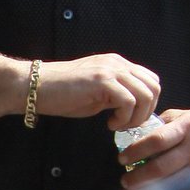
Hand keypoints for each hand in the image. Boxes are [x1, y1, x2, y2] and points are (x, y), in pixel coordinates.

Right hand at [34, 53, 159, 128]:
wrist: (35, 86)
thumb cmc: (61, 94)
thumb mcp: (96, 93)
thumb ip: (115, 95)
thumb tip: (132, 110)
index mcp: (117, 64)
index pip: (150, 80)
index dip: (147, 103)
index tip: (131, 118)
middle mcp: (118, 63)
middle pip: (154, 86)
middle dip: (146, 111)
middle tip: (127, 125)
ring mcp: (111, 70)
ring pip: (145, 94)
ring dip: (136, 117)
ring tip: (118, 125)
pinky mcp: (102, 81)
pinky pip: (129, 101)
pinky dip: (124, 118)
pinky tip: (110, 124)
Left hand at [118, 106, 189, 189]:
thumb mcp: (184, 116)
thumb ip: (161, 125)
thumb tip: (134, 137)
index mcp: (187, 127)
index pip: (157, 140)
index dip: (136, 151)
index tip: (122, 159)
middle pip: (162, 166)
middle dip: (139, 176)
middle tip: (125, 180)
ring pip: (172, 182)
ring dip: (151, 189)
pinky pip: (185, 189)